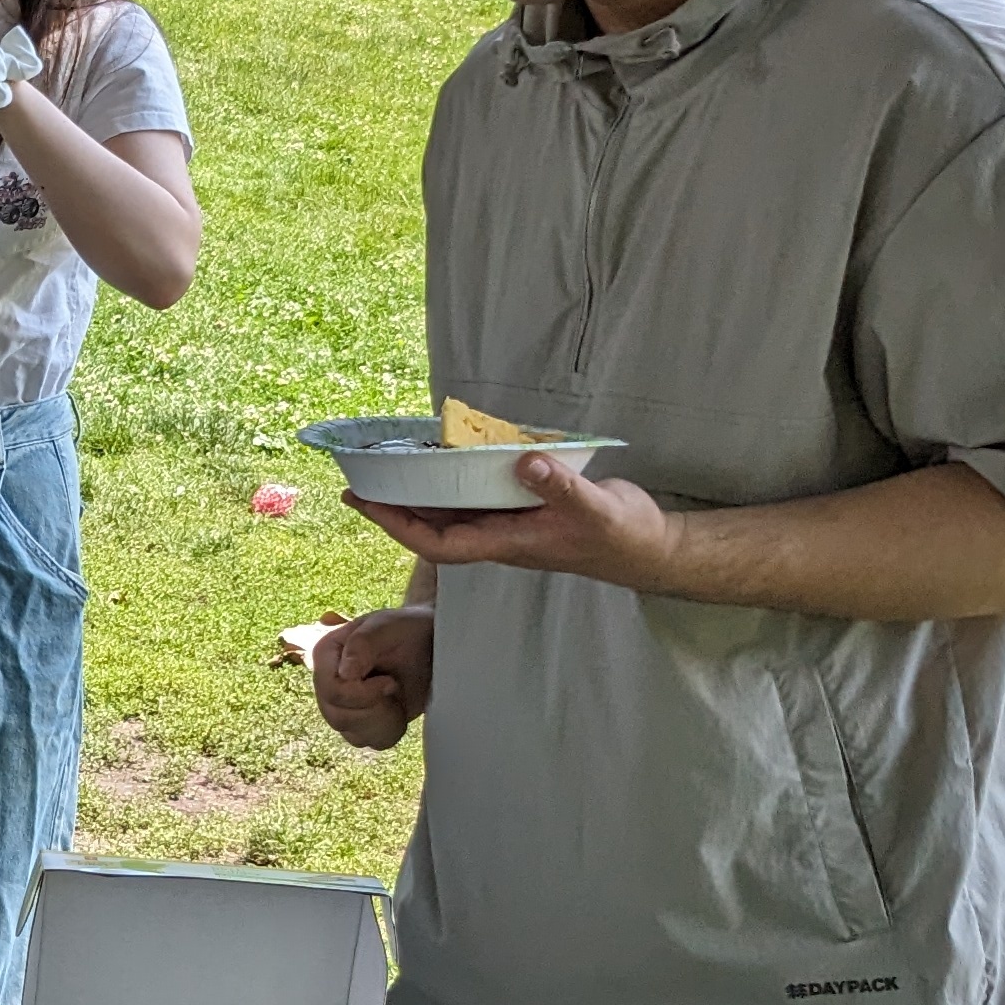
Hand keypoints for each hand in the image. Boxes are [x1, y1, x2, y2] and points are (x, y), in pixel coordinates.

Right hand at [310, 606, 433, 749]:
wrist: (428, 642)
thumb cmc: (407, 629)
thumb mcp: (388, 627)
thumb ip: (364, 643)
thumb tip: (345, 672)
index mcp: (326, 655)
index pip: (330, 691)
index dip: (361, 694)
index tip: (390, 681)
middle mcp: (328, 682)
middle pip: (337, 717)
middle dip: (375, 708)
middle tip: (395, 686)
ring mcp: (341, 705)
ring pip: (352, 734)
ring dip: (383, 720)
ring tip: (397, 696)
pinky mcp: (360, 722)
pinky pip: (368, 741)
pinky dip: (389, 731)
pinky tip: (398, 710)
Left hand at [345, 453, 682, 593]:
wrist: (648, 546)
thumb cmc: (622, 535)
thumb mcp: (594, 508)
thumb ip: (560, 487)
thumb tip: (525, 462)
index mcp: (507, 544)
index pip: (436, 543)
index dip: (397, 525)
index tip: (364, 502)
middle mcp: (500, 536)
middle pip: (432, 527)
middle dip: (392, 508)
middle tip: (356, 480)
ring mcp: (510, 524)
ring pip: (452, 512)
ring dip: (419, 493)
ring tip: (386, 468)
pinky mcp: (523, 509)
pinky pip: (477, 496)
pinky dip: (455, 479)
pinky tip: (443, 458)